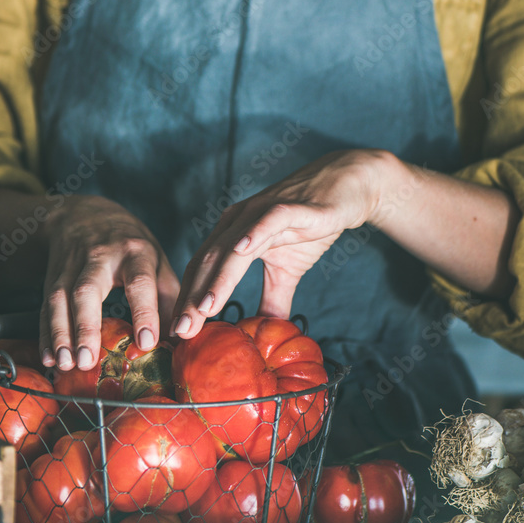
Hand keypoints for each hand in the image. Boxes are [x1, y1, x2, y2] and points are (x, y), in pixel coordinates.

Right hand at [39, 195, 179, 370]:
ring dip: (60, 333)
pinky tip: (48, 358)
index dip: (144, 312)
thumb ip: (169, 299)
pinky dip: (45, 334)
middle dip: (86, 325)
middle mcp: (100, 257)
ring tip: (65, 364)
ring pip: (60, 298)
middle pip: (88, 290)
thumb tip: (179, 341)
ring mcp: (71, 266)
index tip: (146, 342)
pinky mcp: (52, 277)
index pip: (139, 282)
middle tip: (87, 361)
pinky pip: (45, 306)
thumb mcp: (156, 260)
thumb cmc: (130, 245)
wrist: (84, 215)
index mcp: (135, 252)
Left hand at [171, 150, 388, 338]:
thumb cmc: (310, 226)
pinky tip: (241, 251)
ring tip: (204, 308)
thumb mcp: (288, 270)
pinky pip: (268, 221)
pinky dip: (254, 235)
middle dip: (192, 298)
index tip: (177, 334)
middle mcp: (238, 221)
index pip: (202, 272)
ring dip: (217, 278)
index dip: (187, 301)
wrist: (345, 188)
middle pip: (208, 263)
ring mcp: (261, 212)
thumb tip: (265, 332)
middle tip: (180, 332)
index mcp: (231, 235)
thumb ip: (272, 299)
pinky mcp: (290, 207)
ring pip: (232, 247)